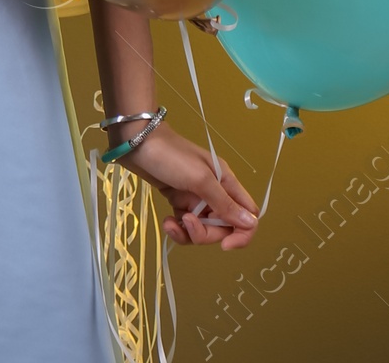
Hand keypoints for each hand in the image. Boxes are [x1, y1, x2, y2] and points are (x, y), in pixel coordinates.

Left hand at [125, 124, 258, 247]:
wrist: (137, 142)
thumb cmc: (171, 156)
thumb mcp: (200, 179)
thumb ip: (224, 203)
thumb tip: (251, 223)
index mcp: (226, 182)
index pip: (247, 214)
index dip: (242, 233)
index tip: (225, 245)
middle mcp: (214, 192)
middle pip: (223, 227)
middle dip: (205, 233)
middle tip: (187, 221)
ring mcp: (196, 198)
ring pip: (203, 229)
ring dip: (188, 233)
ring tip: (171, 223)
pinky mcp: (179, 201)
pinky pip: (186, 225)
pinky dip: (178, 228)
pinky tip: (167, 221)